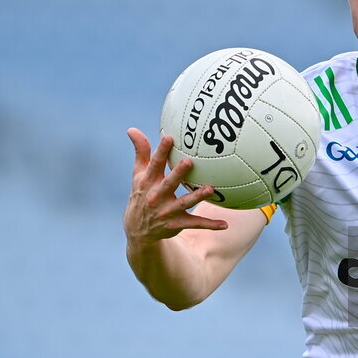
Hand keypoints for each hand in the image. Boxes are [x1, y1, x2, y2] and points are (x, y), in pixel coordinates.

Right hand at [123, 128, 228, 247]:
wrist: (138, 229)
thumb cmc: (142, 193)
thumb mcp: (138, 174)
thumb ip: (141, 152)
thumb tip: (132, 129)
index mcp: (148, 182)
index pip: (154, 164)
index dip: (161, 152)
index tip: (169, 138)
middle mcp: (157, 196)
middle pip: (169, 184)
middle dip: (178, 173)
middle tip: (189, 161)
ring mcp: (167, 211)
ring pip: (184, 203)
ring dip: (197, 197)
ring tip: (211, 189)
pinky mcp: (177, 224)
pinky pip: (195, 223)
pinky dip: (210, 224)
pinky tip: (225, 224)